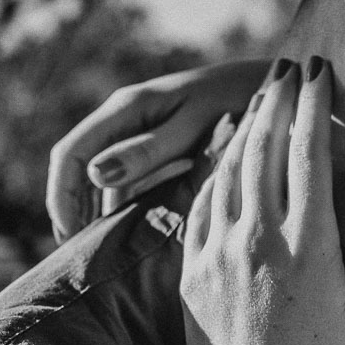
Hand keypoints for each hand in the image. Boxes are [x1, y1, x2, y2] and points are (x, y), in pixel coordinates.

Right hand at [46, 59, 270, 241]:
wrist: (282, 86)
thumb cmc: (242, 101)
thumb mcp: (194, 128)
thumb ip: (148, 150)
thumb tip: (96, 174)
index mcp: (127, 107)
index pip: (71, 154)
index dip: (62, 198)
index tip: (70, 239)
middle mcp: (128, 116)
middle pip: (83, 168)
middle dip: (77, 210)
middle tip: (86, 258)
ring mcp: (145, 129)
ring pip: (109, 176)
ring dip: (107, 210)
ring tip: (113, 255)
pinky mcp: (166, 144)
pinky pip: (137, 177)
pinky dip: (135, 202)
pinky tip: (146, 233)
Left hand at [179, 57, 344, 344]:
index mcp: (308, 247)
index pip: (308, 153)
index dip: (313, 104)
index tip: (318, 70)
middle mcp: (258, 239)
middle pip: (264, 146)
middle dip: (276, 98)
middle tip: (288, 66)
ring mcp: (218, 250)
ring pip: (229, 166)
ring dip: (246, 123)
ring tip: (261, 93)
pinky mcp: (192, 267)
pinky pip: (201, 198)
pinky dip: (216, 163)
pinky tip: (226, 148)